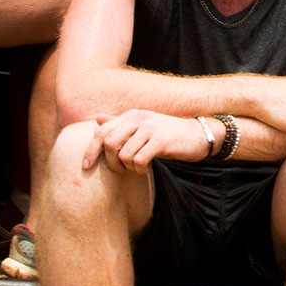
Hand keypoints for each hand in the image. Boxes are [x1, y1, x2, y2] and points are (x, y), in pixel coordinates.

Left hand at [82, 110, 208, 172]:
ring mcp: (150, 128)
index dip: (90, 150)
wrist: (199, 135)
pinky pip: (139, 160)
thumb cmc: (168, 134)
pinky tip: (146, 168)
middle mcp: (138, 118)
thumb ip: (120, 123)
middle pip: (109, 143)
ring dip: (128, 168)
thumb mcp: (143, 126)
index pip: (101, 131)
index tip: (86, 166)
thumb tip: (98, 119)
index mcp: (131, 115)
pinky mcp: (161, 140)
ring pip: (124, 154)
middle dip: (111, 162)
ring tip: (138, 168)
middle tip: (121, 170)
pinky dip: (139, 169)